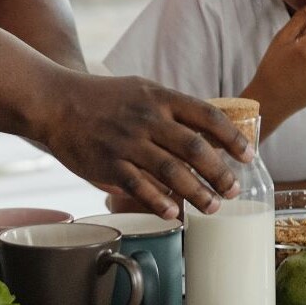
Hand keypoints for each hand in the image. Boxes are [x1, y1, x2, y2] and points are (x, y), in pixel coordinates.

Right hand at [32, 71, 253, 218]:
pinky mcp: (108, 164)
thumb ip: (174, 110)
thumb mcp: (144, 91)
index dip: (232, 137)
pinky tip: (174, 213)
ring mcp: (128, 142)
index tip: (248, 155)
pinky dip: (159, 202)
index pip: (207, 116)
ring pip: (171, 171)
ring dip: (197, 192)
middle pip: (195, 148)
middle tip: (234, 190)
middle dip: (220, 172)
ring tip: (213, 207)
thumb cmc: (105, 98)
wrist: (57, 102)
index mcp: (161, 98)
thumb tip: (210, 134)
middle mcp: (148, 119)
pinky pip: (139, 186)